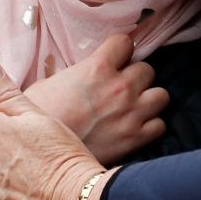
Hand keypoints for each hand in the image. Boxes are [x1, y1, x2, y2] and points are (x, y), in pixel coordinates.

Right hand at [24, 34, 168, 164]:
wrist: (42, 157)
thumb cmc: (38, 118)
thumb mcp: (45, 84)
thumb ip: (70, 74)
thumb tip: (72, 74)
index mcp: (97, 67)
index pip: (126, 42)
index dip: (121, 49)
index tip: (116, 57)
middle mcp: (120, 87)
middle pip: (147, 69)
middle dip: (136, 77)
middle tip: (122, 87)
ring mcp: (131, 112)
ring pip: (161, 95)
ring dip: (149, 100)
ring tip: (135, 107)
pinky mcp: (135, 138)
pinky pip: (159, 125)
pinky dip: (150, 126)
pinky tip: (136, 128)